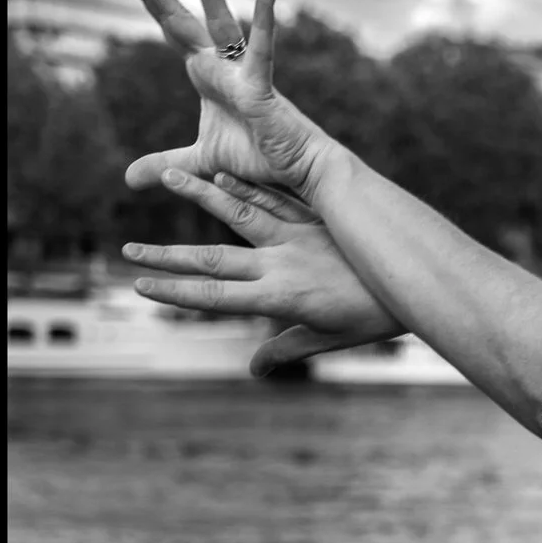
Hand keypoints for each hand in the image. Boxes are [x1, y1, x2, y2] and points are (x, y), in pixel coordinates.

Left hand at [121, 0, 330, 194]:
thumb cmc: (258, 159)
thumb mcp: (199, 162)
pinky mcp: (262, 88)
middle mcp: (220, 65)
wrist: (297, 172)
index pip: (171, 30)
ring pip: (218, 22)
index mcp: (206, 75)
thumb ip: (166, 165)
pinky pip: (262, 53)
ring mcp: (241, 72)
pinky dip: (265, 26)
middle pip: (180, 18)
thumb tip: (129, 180)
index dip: (151, 1)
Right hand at [121, 171, 404, 375]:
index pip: (216, 297)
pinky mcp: (314, 221)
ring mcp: (297, 237)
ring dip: (201, 196)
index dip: (175, 293)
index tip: (140, 286)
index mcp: (281, 298)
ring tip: (167, 178)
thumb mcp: (329, 341)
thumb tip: (254, 368)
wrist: (414, 284)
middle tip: (127, 250)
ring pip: (240, 213)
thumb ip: (287, 350)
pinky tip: (221, 174)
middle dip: (167, 256)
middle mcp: (282, 264)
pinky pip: (274, 201)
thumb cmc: (373, 319)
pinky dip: (247, 188)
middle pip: (213, 258)